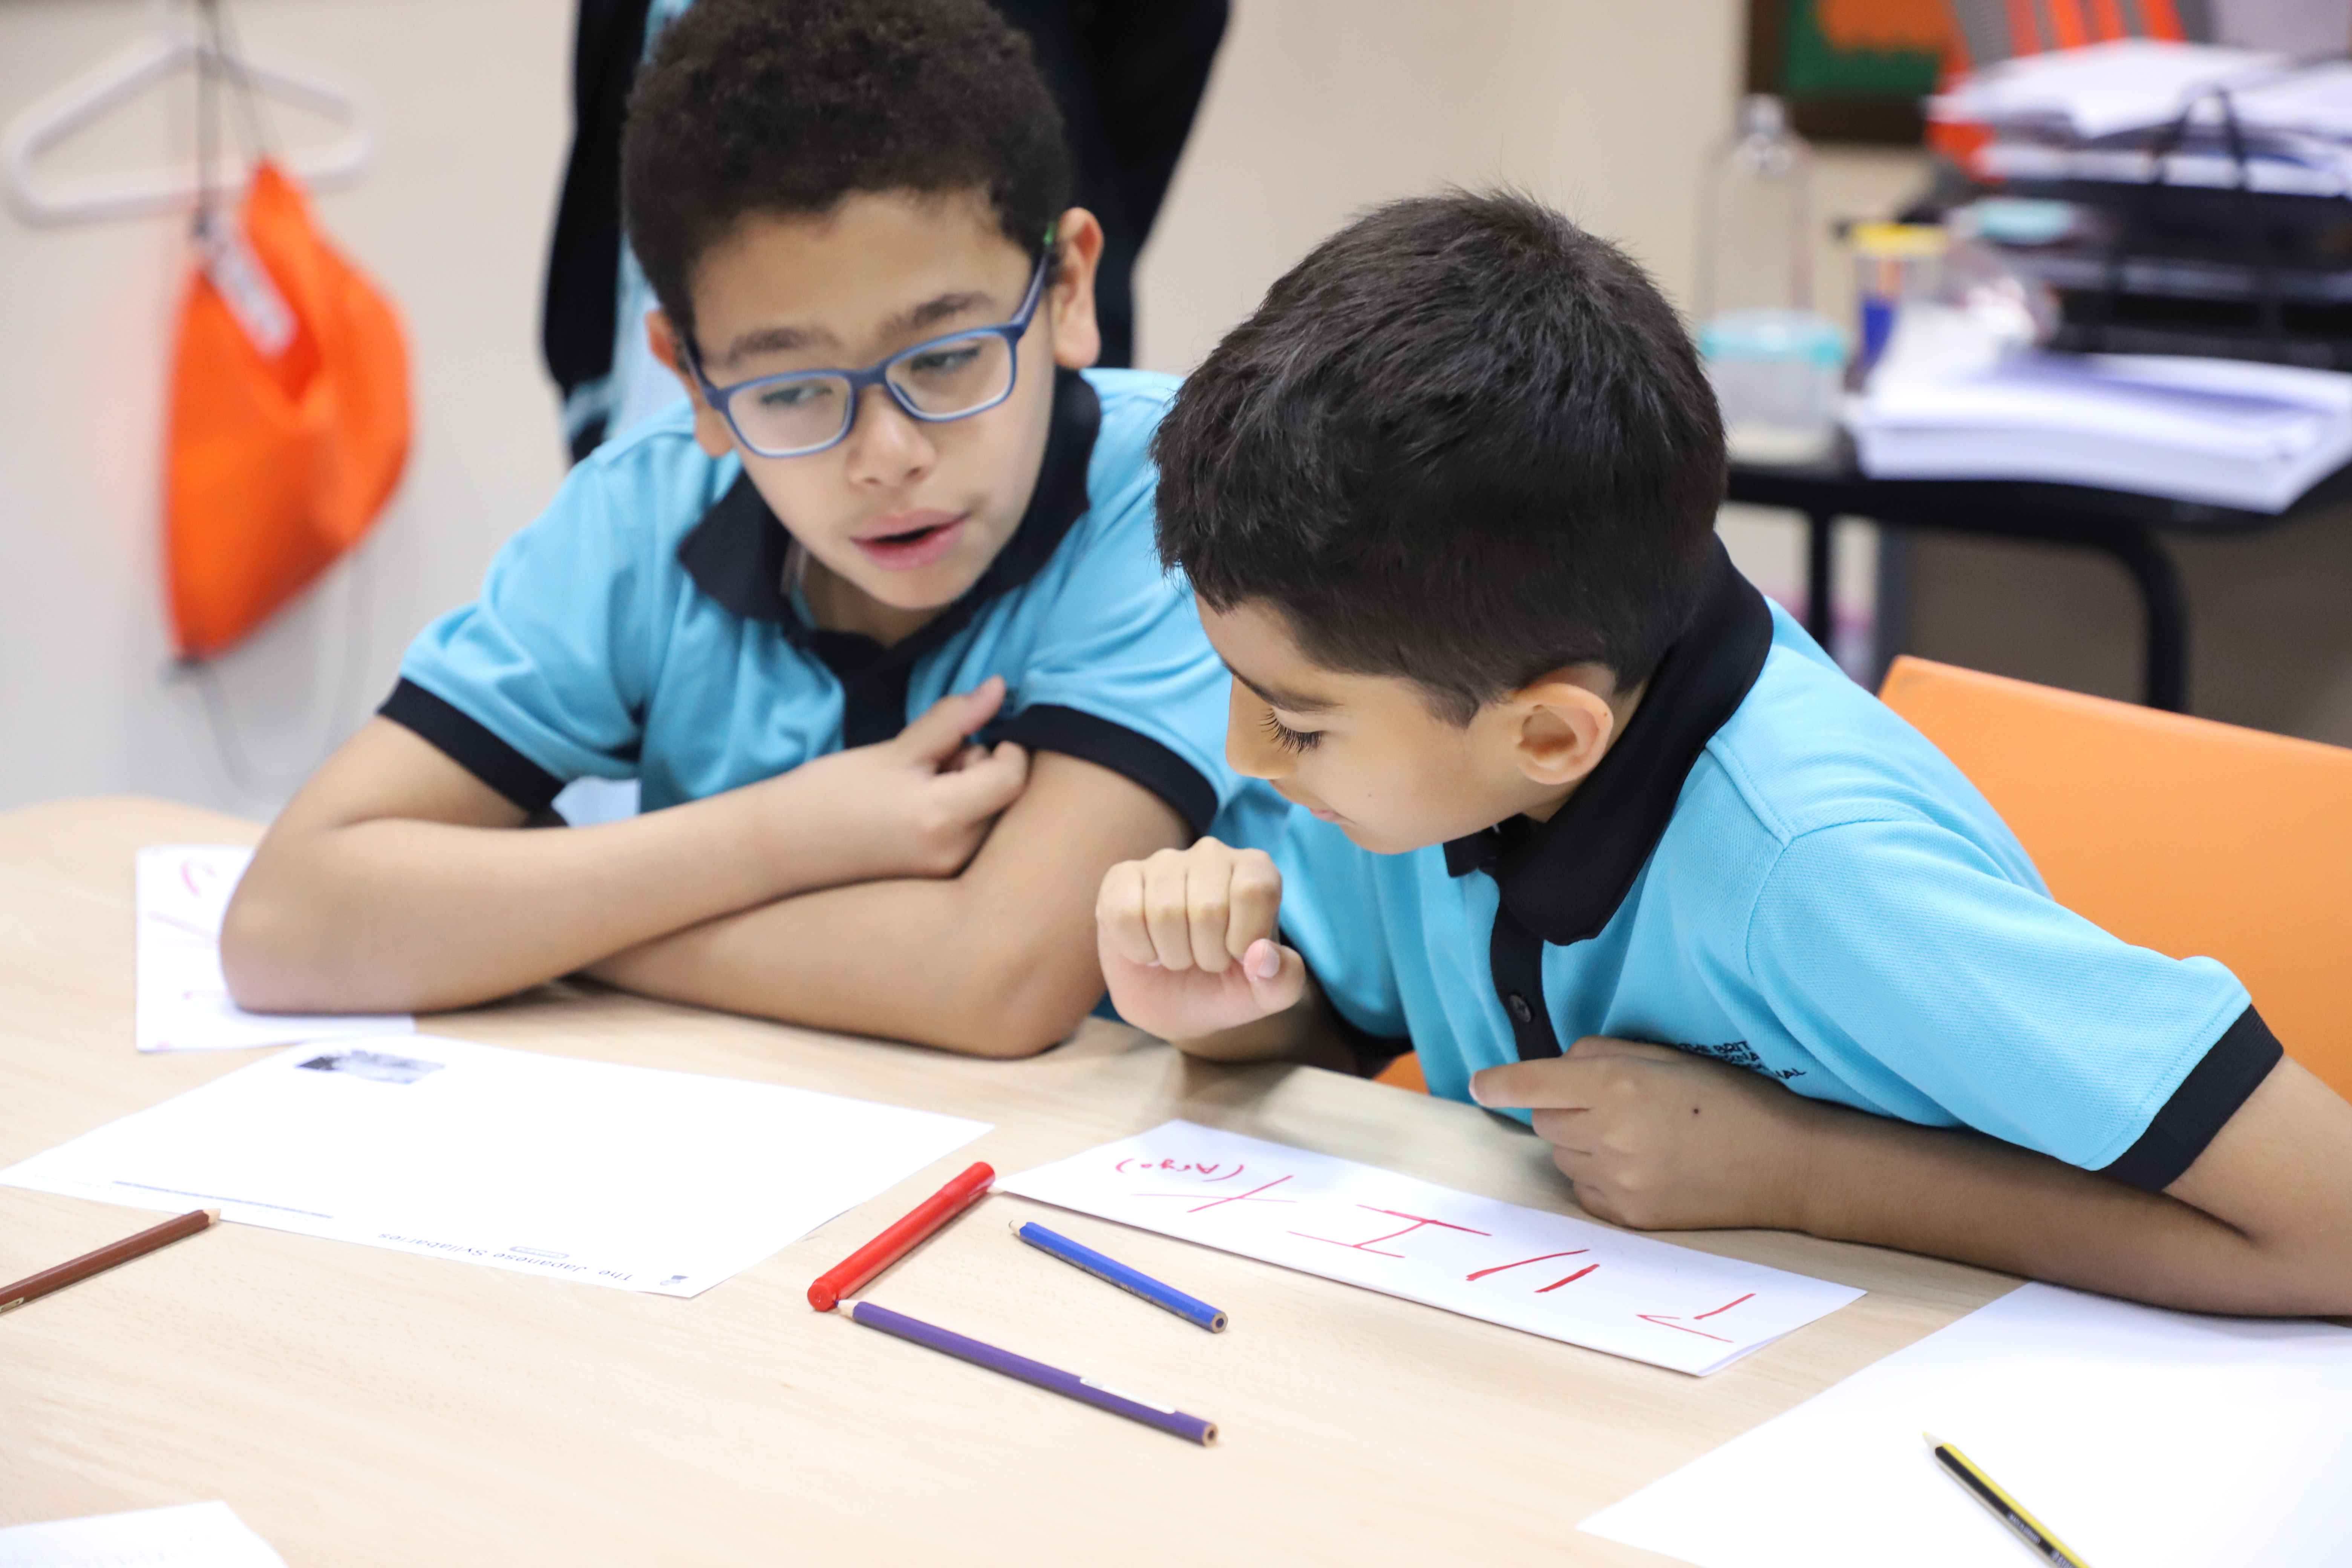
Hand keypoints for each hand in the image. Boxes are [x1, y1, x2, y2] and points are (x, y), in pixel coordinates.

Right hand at [785, 677, 1029, 884]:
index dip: (1007, 749)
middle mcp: (955, 855)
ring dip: (972, 796)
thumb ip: (952, 721)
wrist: (780, 848)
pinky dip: (959, 820)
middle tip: (936, 761)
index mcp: (944, 818)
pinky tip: (918, 816)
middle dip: (983, 771)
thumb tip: (999, 688)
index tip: (978, 734)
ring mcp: (947, 876)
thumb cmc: (831, 792)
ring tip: (921, 789)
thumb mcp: (895, 750)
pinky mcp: (935, 884)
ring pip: (990, 822)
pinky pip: (971, 843)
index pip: (1012, 778)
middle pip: (1006, 801)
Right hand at [1095, 838, 1305, 1044]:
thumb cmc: (1224, 986)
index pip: (1254, 890)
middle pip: (1208, 907)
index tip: (1237, 956)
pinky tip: (1147, 949)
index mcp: (1256, 871)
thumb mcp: (1265, 994)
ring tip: (1177, 955)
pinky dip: (1138, 949)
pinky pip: (1125, 914)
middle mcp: (1212, 855)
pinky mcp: (1122, 877)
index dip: (1243, 939)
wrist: (1171, 1001)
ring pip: (1165, 912)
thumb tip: (1261, 956)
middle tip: (1203, 960)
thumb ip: (1283, 980)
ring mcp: (1165, 862)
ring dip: (1173, 955)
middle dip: (1206, 955)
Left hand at [1470, 1038, 1823, 1231]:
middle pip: (1544, 1118)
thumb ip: (1601, 1056)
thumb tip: (1557, 1068)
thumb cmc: (1729, 1100)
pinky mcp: (1628, 1216)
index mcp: (1616, 1087)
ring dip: (1581, 1141)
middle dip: (1563, 1106)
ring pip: (1561, 1155)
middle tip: (1614, 1104)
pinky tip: (1640, 1166)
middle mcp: (1608, 1136)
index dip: (1498, 1082)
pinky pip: (1582, 1190)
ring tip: (1637, 1136)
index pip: (1531, 1083)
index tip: (1479, 1084)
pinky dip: (1596, 1176)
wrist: (1785, 1166)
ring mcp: (1617, 1182)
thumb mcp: (1666, 1057)